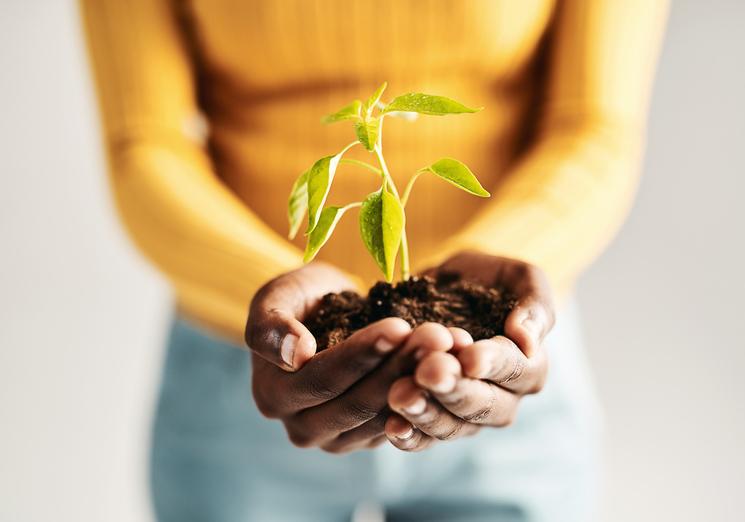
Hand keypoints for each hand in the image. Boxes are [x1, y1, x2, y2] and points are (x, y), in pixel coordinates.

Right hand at [245, 262, 451, 452]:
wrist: (323, 313)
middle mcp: (302, 428)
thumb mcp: (275, 298)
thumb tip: (296, 355)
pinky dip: (426, 394)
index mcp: (272, 396)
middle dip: (399, 367)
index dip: (361, 354)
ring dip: (419, 380)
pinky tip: (450, 364)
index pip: (322, 379)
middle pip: (357, 403)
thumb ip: (270, 325)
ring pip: (384, 415)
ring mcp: (337, 440)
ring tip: (446, 346)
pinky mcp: (368, 439)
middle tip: (435, 336)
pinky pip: (401, 422)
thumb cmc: (298, 301)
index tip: (398, 326)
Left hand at [384, 251, 555, 450]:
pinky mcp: (433, 421)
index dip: (493, 364)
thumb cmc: (488, 279)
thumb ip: (533, 305)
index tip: (469, 356)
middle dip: (454, 389)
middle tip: (428, 371)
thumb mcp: (517, 277)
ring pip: (452, 426)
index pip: (516, 371)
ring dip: (426, 413)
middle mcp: (503, 399)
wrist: (445, 287)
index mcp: (529, 367)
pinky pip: (423, 439)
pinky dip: (409, 436)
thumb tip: (527, 340)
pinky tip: (393, 426)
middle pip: (484, 406)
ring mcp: (466, 416)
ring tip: (401, 395)